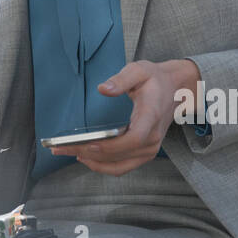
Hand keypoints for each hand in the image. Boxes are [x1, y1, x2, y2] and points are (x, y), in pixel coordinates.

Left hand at [47, 60, 198, 175]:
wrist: (176, 90)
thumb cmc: (155, 79)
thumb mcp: (140, 70)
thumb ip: (121, 79)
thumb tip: (103, 88)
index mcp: (151, 117)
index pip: (134, 139)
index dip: (111, 146)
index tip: (88, 145)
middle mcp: (152, 138)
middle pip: (120, 155)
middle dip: (88, 153)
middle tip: (61, 148)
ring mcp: (149, 148)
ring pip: (119, 166)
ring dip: (93, 163)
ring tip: (68, 153)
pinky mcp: (144, 153)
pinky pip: (122, 167)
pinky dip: (103, 166)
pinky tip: (86, 157)